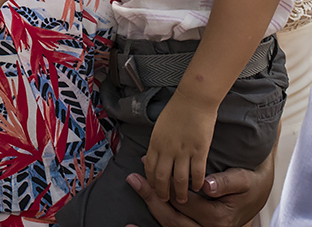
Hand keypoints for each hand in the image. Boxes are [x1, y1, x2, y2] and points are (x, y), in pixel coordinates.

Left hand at [127, 160, 273, 226]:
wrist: (257, 195)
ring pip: (171, 226)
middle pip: (173, 218)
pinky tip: (132, 226)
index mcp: (218, 218)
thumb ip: (225, 183)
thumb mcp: (243, 180)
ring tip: (132, 195)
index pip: (184, 202)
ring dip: (151, 211)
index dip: (164, 186)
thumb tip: (206, 184)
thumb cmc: (249, 186)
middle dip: (151, 198)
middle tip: (134, 179)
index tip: (147, 168)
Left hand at [144, 90, 216, 202]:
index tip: (153, 189)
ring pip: (178, 178)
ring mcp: (183, 150)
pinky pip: (197, 171)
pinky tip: (198, 188)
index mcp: (155, 142)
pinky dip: (197, 182)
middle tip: (165, 200)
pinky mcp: (199, 150)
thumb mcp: (160, 127)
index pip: (149, 167)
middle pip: (161, 176)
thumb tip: (155, 156)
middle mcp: (167, 148)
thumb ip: (158, 143)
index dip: (150, 181)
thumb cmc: (176, 110)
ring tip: (182, 200)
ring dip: (179, 191)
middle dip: (162, 191)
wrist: (193, 100)